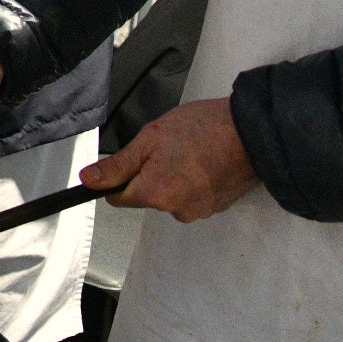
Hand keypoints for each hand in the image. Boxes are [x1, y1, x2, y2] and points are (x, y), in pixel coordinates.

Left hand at [81, 98, 259, 221]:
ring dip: (173, 176)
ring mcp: (199, 211)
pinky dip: (193, 180)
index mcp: (156, 195)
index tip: (134, 159)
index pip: (118, 198)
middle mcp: (177, 211)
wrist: (253, 133)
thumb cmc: (205, 130)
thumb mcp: (150, 139)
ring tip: (190, 151)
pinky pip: (191, 195)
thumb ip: (117, 165)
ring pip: (169, 195)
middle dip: (150, 173)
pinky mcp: (216, 207)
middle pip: (146, 196)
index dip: (121, 176)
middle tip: (169, 148)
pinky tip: (204, 160)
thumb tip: (89, 180)